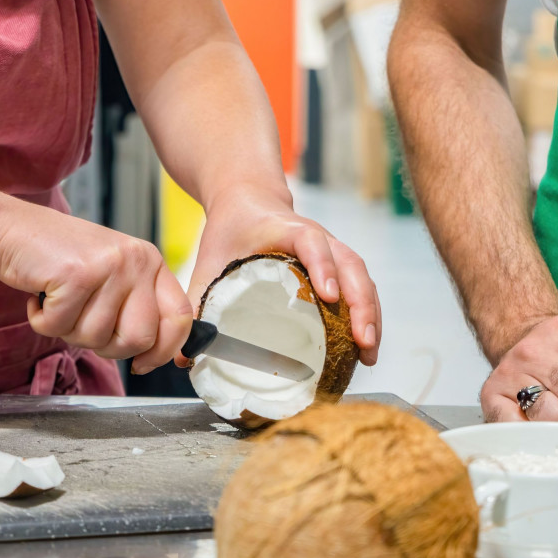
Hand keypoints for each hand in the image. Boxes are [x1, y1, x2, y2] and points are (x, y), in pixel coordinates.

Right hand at [0, 203, 192, 372]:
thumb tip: (152, 356)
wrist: (13, 228)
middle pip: (139, 339)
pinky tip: (41, 295)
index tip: (142, 364)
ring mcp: (108, 266)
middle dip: (107, 347)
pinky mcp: (75, 274)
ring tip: (59, 300)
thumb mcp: (112, 277)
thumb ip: (136, 308)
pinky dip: (42, 320)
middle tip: (82, 323)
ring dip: (67, 330)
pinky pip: (60, 327)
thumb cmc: (60, 258)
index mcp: (151, 263)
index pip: (180, 317)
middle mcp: (136, 261)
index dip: (164, 350)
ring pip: (95, 338)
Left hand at [175, 185, 380, 366]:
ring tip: (369, 351)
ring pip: (362, 278)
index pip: (312, 242)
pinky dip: (368, 315)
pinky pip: (361, 288)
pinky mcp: (338, 265)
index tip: (328, 296)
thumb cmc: (229, 232)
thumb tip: (186, 355)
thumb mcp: (209, 261)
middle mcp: (318, 237)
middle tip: (362, 340)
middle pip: (351, 265)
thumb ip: (197, 301)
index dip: (322, 267)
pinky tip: (366, 348)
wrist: (247, 201)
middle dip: (360, 303)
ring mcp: (333, 250)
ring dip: (370, 313)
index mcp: (285, 229)